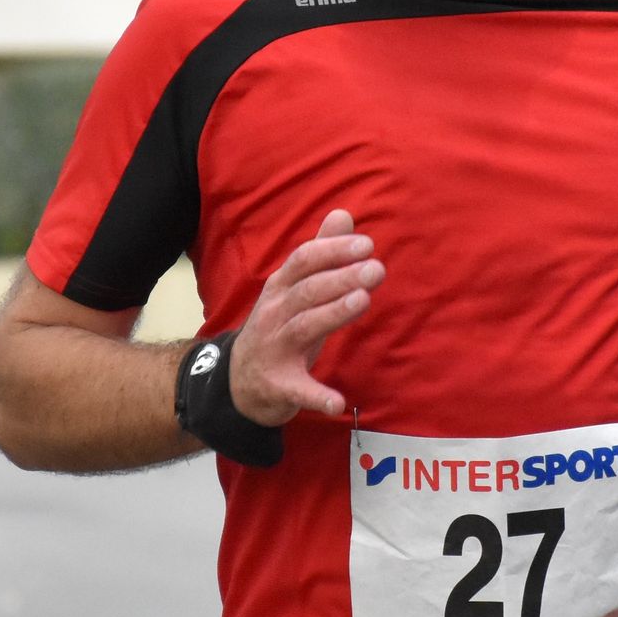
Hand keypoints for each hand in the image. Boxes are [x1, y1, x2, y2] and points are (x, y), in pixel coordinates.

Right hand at [229, 209, 385, 425]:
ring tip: (363, 302)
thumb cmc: (278, 328)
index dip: (333, 250)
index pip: (304, 260)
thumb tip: (344, 214)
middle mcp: (274, 314)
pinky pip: (299, 389)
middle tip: (376, 270)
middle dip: (342, 278)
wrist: (240, 383)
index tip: (366, 244)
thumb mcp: (295, 289)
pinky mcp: (279, 385)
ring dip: (333, 314)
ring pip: (304, 328)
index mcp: (280, 288)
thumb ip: (321, 253)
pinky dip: (317, 396)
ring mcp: (273, 350)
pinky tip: (338, 402)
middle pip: (308, 291)